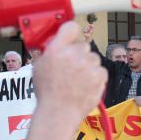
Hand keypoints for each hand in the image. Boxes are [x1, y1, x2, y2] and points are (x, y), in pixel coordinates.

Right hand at [26, 22, 106, 139]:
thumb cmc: (47, 93)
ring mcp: (88, 64)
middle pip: (84, 45)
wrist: (59, 112)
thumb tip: (58, 44)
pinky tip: (86, 86)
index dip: (72, 32)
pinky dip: (96, 77)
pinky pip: (101, 71)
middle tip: (73, 69)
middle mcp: (73, 54)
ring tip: (78, 81)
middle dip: (80, 54)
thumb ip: (50, 52)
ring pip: (94, 58)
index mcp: (56, 50)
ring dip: (89, 67)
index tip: (72, 37)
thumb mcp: (39, 67)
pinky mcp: (99, 75)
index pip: (70, 27)